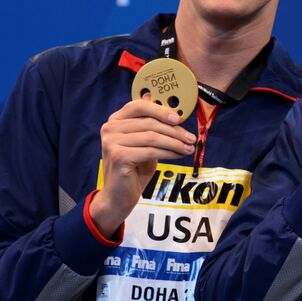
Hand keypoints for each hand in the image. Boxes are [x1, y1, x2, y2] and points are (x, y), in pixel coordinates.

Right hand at [90, 98, 197, 235]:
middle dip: (175, 130)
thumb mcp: (146, 143)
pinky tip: (179, 155)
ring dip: (175, 143)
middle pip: (150, 123)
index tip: (179, 118)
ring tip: (189, 148)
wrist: (119, 194)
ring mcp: (111, 142)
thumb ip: (154, 127)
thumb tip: (173, 111)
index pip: (139, 105)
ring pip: (153, 137)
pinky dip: (169, 152)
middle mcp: (110, 128)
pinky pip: (151, 151)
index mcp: (116, 120)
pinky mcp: (118, 156)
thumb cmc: (135, 168)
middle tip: (191, 138)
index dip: (161, 110)